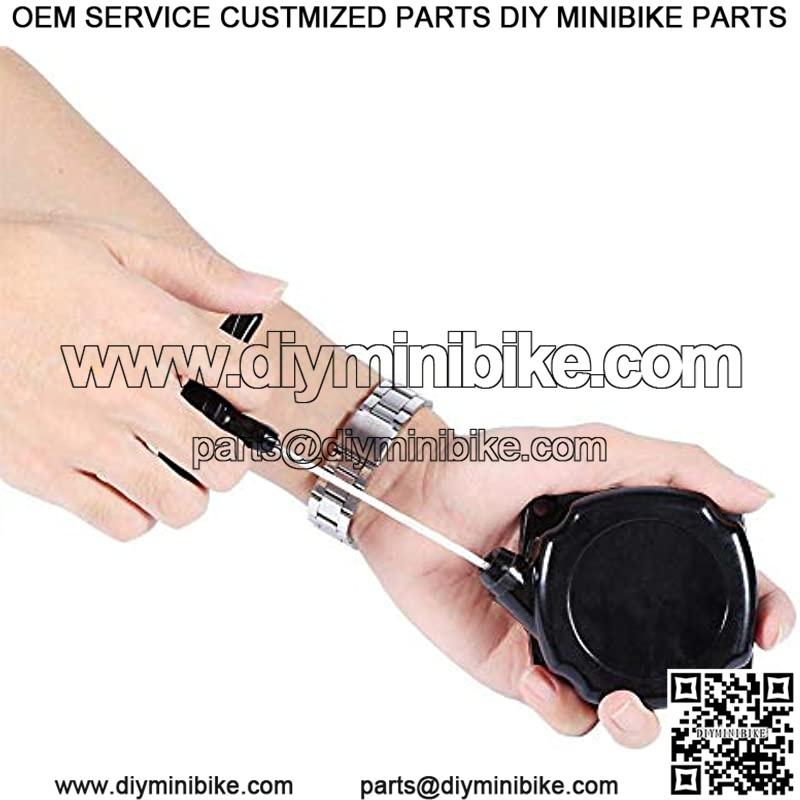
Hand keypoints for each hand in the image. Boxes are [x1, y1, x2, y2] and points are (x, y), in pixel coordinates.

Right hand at [0, 215, 282, 538]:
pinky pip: (123, 524)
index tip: (240, 388)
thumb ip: (201, 274)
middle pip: (226, 458)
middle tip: (209, 434)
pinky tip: (127, 483)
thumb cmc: (20, 266)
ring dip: (190, 489)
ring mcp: (88, 438)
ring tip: (174, 466)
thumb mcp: (114, 244)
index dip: (256, 389)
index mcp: (155, 330)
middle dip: (228, 450)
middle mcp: (130, 390)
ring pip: (183, 503)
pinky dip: (138, 513)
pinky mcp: (47, 473)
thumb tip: (271, 289)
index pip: (251, 382)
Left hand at [355, 417, 794, 747]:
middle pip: (680, 658)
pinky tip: (534, 673)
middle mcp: (605, 596)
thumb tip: (757, 495)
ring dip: (637, 720)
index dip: (756, 608)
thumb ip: (669, 464)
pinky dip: (558, 705)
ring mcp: (565, 634)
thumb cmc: (487, 463)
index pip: (713, 586)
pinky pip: (560, 709)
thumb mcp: (584, 447)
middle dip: (705, 686)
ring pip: (627, 704)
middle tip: (698, 686)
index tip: (769, 628)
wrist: (411, 498)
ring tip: (621, 708)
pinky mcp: (520, 664)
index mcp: (632, 544)